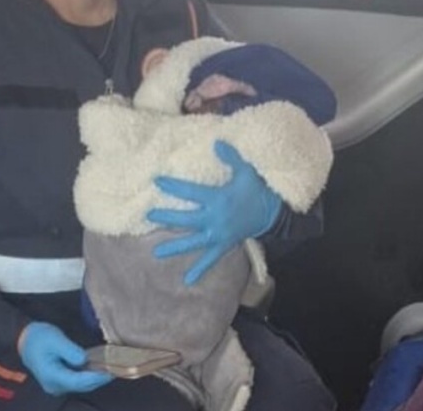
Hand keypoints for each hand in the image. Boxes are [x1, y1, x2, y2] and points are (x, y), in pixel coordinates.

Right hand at [18, 322, 112, 395]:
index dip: (95, 377)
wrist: (24, 339)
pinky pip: (77, 382)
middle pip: (81, 386)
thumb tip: (84, 360)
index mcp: (51, 376)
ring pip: (80, 386)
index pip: (78, 381)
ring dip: (95, 379)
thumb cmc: (39, 338)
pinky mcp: (59, 381)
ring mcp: (56, 385)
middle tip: (116, 370)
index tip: (109, 371)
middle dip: (99, 379)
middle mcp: (54, 385)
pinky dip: (89, 377)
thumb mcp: (55, 339)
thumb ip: (70, 351)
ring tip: (111, 369)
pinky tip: (99, 369)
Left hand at [147, 140, 281, 286]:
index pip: (191, 193)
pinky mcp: (225, 245)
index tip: (157, 181)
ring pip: (193, 242)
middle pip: (186, 220)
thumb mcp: (246, 171)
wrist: (274, 212)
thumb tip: (217, 142)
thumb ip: (231, 158)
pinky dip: (200, 270)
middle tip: (149, 215)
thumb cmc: (257, 190)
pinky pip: (211, 259)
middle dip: (167, 218)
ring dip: (175, 247)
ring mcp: (219, 235)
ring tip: (156, 253)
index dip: (174, 186)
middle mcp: (215, 219)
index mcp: (219, 199)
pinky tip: (187, 280)